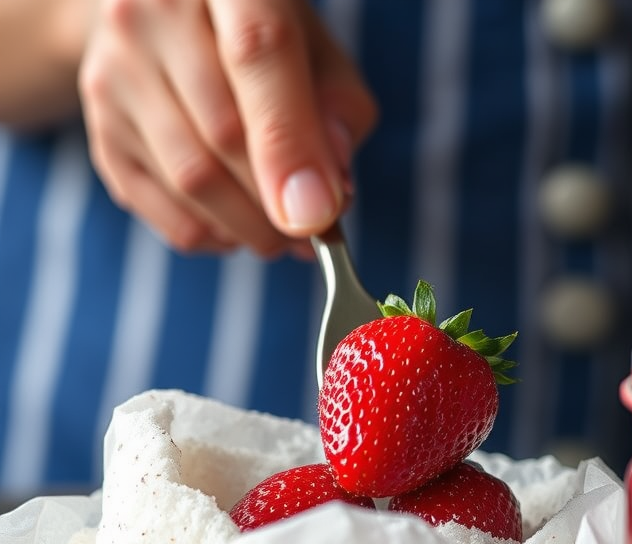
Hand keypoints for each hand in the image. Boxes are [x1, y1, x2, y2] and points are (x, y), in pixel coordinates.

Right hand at [79, 0, 377, 255]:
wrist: (170, 18)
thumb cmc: (262, 41)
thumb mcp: (317, 52)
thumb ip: (337, 111)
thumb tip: (324, 196)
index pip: (258, 53)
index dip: (290, 145)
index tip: (316, 216)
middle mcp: (149, 10)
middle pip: (223, 133)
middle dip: (280, 205)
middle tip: (315, 232)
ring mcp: (114, 68)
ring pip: (191, 179)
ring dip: (250, 229)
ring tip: (282, 234)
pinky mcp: (99, 125)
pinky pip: (162, 209)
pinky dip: (213, 237)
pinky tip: (237, 228)